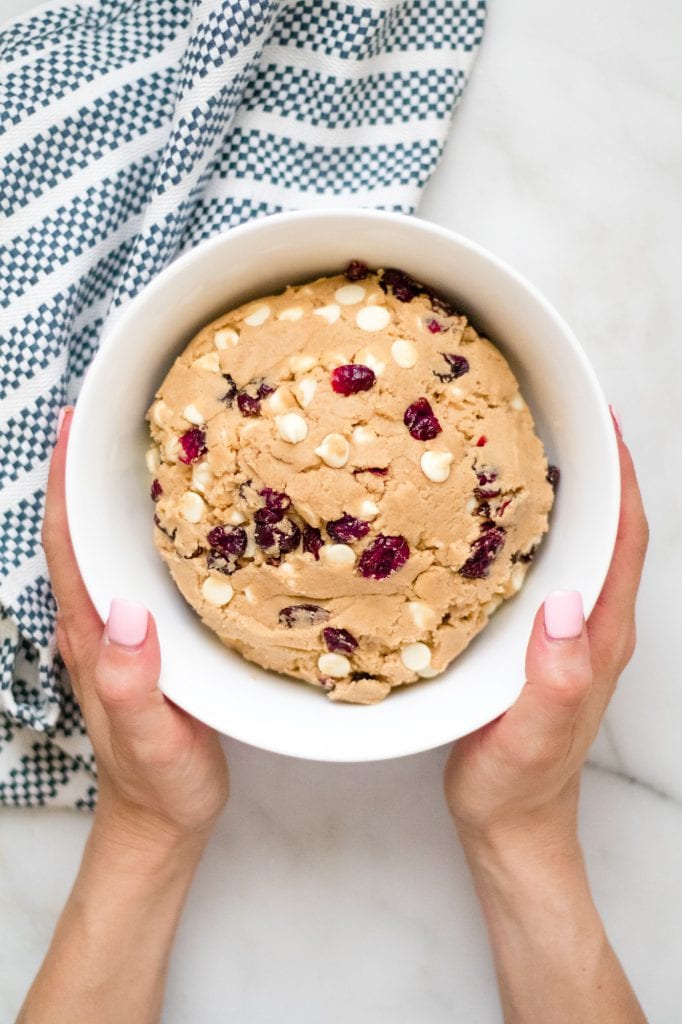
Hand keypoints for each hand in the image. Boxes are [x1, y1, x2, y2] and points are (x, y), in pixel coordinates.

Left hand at [42, 407, 228, 849]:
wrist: (161, 818)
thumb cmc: (159, 783)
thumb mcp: (151, 741)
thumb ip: (132, 683)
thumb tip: (125, 610)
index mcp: (91, 637)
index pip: (66, 547)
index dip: (62, 485)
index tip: (68, 429)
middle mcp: (96, 625)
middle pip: (77, 533)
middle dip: (80, 471)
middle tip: (106, 413)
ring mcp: (116, 632)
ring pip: (103, 548)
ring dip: (106, 494)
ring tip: (135, 444)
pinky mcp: (143, 640)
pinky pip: (131, 570)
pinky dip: (135, 531)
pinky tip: (166, 516)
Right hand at [444, 419, 647, 850]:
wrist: (509, 822)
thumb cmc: (519, 785)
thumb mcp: (535, 737)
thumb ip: (557, 678)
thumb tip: (565, 606)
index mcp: (600, 638)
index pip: (625, 542)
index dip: (621, 480)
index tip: (602, 424)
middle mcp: (592, 626)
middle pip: (608, 531)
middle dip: (595, 469)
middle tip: (556, 415)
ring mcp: (568, 632)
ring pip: (578, 546)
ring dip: (565, 495)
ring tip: (525, 448)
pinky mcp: (539, 640)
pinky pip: (547, 569)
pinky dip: (534, 532)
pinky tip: (497, 519)